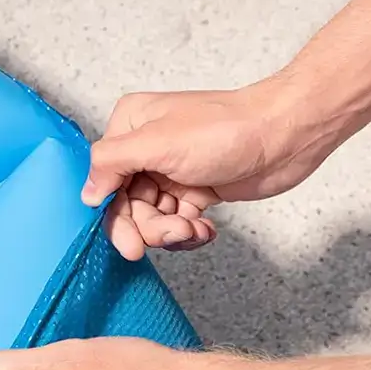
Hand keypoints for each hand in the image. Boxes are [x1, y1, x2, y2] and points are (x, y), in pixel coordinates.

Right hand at [81, 74, 348, 259]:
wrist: (285, 136)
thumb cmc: (225, 129)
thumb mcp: (157, 143)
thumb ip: (111, 164)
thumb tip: (86, 193)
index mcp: (131, 126)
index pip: (104, 179)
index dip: (113, 214)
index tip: (130, 243)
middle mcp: (146, 148)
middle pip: (127, 204)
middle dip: (148, 226)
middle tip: (169, 237)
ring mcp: (171, 171)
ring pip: (152, 217)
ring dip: (172, 231)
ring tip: (193, 229)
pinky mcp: (196, 189)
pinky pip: (178, 221)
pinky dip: (189, 232)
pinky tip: (204, 230)